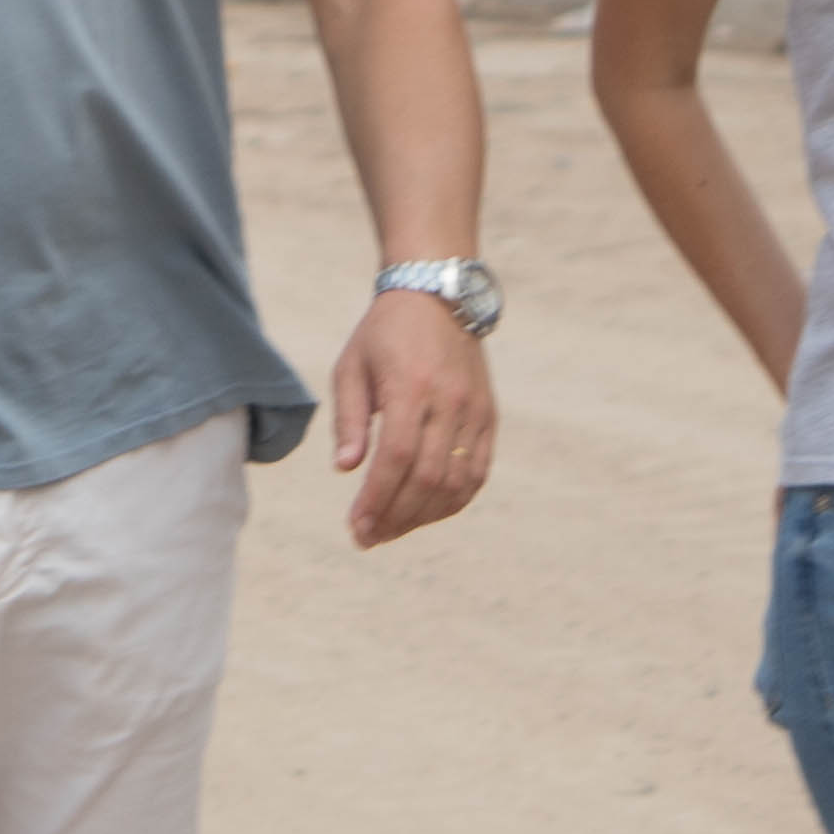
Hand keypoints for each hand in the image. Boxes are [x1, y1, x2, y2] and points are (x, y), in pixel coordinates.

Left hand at [329, 289, 497, 545]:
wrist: (437, 295)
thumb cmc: (383, 334)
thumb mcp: (352, 367)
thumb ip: (349, 420)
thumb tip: (346, 470)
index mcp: (410, 386)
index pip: (397, 457)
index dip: (377, 498)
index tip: (356, 525)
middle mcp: (448, 401)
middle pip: (427, 477)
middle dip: (396, 516)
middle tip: (367, 537)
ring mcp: (474, 410)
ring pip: (456, 482)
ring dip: (423, 516)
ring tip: (391, 529)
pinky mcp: (488, 416)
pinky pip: (478, 472)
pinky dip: (453, 500)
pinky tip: (426, 512)